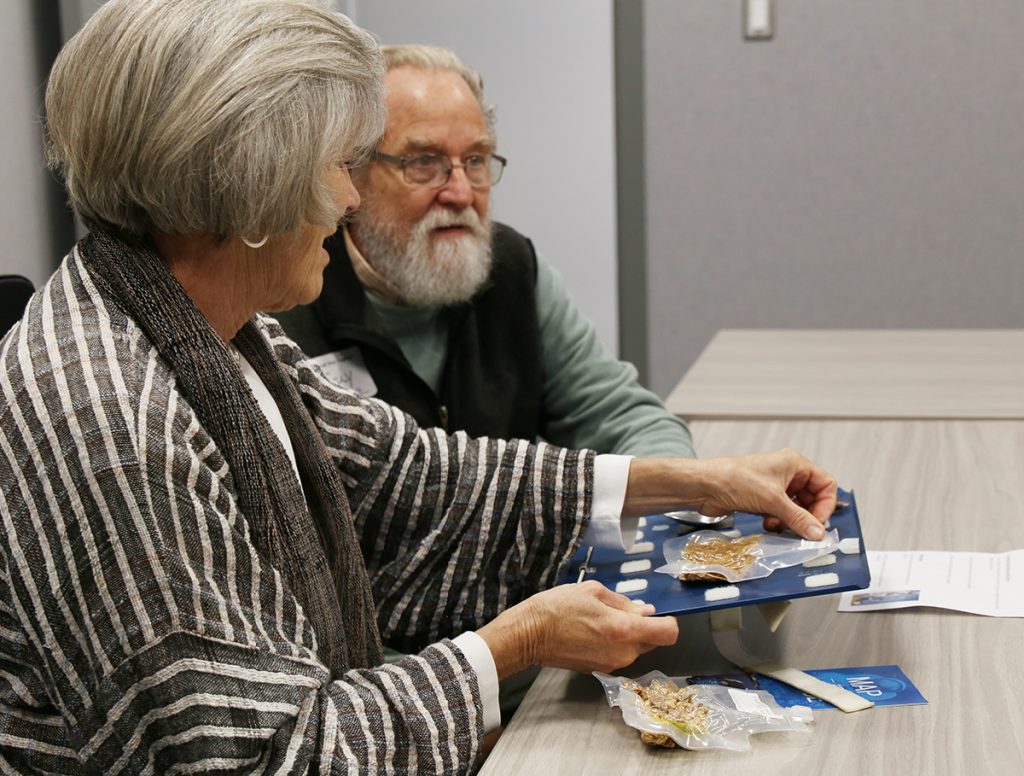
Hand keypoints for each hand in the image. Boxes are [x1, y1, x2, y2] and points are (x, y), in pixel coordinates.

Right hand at [476, 581, 678, 678]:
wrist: (530, 635)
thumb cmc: (558, 608)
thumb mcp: (593, 592)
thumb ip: (624, 602)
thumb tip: (646, 611)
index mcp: (625, 629)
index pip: (668, 633)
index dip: (669, 622)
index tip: (660, 614)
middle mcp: (623, 652)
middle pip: (652, 640)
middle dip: (644, 626)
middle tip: (620, 610)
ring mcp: (612, 664)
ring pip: (635, 648)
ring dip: (627, 634)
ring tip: (600, 619)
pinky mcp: (601, 670)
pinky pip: (619, 654)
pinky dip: (614, 643)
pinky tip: (592, 632)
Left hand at [623, 448, 836, 539]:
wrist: (704, 486)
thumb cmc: (735, 480)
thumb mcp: (772, 500)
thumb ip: (798, 518)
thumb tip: (818, 533)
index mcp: (794, 464)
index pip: (825, 484)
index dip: (825, 505)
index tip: (818, 523)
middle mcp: (787, 473)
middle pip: (812, 499)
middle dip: (807, 516)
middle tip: (802, 531)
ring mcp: (774, 486)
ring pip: (796, 508)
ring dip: (791, 521)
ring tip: (781, 527)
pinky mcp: (762, 499)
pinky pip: (781, 513)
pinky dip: (779, 522)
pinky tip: (769, 525)